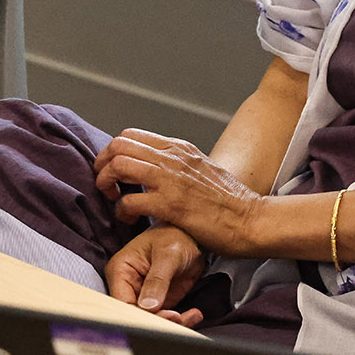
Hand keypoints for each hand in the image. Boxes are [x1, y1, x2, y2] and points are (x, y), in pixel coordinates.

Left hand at [93, 129, 265, 257]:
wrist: (252, 220)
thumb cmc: (230, 202)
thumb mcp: (202, 168)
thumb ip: (178, 165)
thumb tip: (156, 168)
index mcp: (179, 148)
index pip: (130, 135)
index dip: (112, 152)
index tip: (112, 171)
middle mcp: (172, 159)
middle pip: (118, 145)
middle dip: (102, 165)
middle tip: (106, 185)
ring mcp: (171, 181)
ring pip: (119, 166)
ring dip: (106, 183)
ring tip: (114, 199)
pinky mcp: (171, 206)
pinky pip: (130, 200)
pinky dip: (122, 210)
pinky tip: (128, 218)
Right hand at [105, 226, 204, 325]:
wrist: (191, 238)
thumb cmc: (175, 236)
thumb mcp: (167, 254)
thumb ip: (157, 280)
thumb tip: (148, 306)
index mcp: (120, 270)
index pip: (123, 301)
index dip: (141, 314)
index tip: (166, 315)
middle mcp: (127, 284)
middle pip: (135, 314)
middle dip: (159, 321)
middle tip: (180, 318)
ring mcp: (142, 294)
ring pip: (151, 320)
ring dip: (172, 323)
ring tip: (191, 316)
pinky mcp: (158, 302)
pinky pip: (165, 318)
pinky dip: (181, 321)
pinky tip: (195, 315)